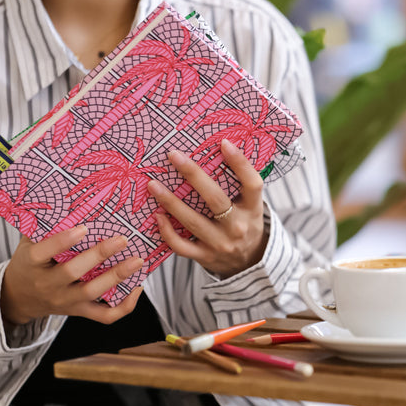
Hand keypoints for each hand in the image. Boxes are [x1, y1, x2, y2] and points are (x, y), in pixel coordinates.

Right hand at [1, 225, 143, 324]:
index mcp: (32, 263)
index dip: (62, 241)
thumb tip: (71, 199)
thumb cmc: (29, 263)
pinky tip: (137, 287)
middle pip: (73, 272)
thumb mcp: (28, 243)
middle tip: (122, 239)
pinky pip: (105, 316)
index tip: (83, 228)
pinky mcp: (79, 312)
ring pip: (92, 293)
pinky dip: (124, 305)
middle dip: (99, 255)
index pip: (44, 252)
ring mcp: (65, 302)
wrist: (20, 297)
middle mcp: (48, 285)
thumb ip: (45, 226)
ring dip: (117, 277)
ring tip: (137, 260)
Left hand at [147, 139, 267, 277]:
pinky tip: (157, 216)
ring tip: (153, 185)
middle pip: (215, 199)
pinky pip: (182, 246)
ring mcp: (220, 244)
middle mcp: (237, 227)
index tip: (223, 142)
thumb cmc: (244, 223)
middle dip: (193, 175)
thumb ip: (237, 185)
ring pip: (193, 222)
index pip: (252, 184)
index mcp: (252, 209)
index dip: (240, 163)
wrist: (248, 262)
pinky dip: (167, 232)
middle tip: (173, 155)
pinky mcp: (205, 257)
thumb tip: (214, 150)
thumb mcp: (250, 206)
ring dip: (171, 202)